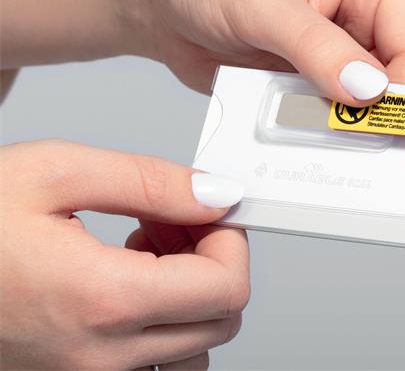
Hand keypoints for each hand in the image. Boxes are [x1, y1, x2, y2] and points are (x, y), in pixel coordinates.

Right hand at [0, 140, 247, 369]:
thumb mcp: (54, 173)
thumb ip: (150, 182)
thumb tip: (215, 193)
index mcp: (102, 300)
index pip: (228, 288)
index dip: (231, 241)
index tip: (208, 211)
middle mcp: (100, 355)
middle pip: (220, 319)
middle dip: (212, 261)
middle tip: (171, 222)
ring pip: (192, 347)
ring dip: (189, 295)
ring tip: (143, 252)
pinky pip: (153, 364)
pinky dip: (160, 324)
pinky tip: (123, 283)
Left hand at [121, 0, 404, 104]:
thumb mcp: (264, 5)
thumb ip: (319, 49)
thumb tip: (369, 92)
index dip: (400, 99)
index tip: (365, 130)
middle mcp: (378, 12)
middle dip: (375, 116)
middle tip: (331, 128)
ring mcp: (354, 49)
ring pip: (377, 108)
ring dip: (345, 125)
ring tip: (300, 117)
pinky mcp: (329, 77)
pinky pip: (343, 117)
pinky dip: (324, 129)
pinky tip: (296, 122)